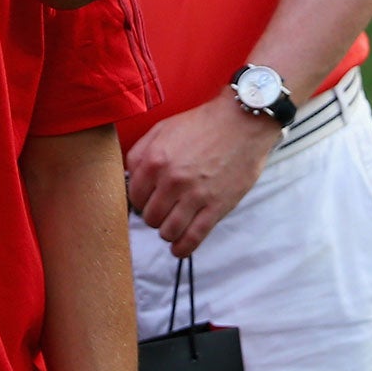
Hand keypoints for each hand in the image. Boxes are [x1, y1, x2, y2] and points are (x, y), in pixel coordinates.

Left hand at [124, 93, 281, 257]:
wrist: (242, 122)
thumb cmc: (202, 124)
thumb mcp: (162, 129)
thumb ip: (140, 152)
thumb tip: (128, 177)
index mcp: (155, 160)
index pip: (135, 197)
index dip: (140, 200)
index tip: (148, 200)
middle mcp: (172, 180)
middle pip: (150, 217)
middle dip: (154, 216)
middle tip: (164, 210)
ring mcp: (195, 195)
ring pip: (168, 231)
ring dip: (168, 232)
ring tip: (173, 224)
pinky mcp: (216, 207)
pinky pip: (192, 238)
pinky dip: (182, 248)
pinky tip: (179, 247)